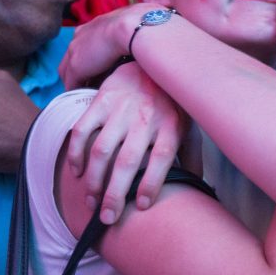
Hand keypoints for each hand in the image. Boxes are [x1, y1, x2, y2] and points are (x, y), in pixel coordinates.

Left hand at [60, 3, 161, 87]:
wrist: (136, 26)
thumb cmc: (145, 25)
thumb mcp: (138, 25)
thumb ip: (135, 33)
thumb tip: (148, 41)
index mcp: (95, 25)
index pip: (85, 43)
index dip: (90, 57)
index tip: (99, 67)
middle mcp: (81, 35)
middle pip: (71, 57)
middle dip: (78, 70)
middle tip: (88, 84)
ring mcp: (76, 50)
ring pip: (67, 71)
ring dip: (76, 82)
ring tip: (86, 95)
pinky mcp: (76, 66)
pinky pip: (71, 84)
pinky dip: (77, 92)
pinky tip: (86, 100)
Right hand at [66, 63, 188, 224]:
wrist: (155, 56)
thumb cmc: (173, 99)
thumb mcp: (190, 123)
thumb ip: (192, 154)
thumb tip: (199, 187)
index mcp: (172, 125)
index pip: (162, 159)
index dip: (151, 184)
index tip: (141, 206)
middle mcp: (147, 118)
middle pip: (129, 161)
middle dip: (116, 194)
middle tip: (107, 218)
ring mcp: (122, 109)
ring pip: (102, 150)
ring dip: (94, 180)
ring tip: (91, 202)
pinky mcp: (101, 100)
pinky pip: (82, 130)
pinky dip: (75, 152)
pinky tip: (77, 171)